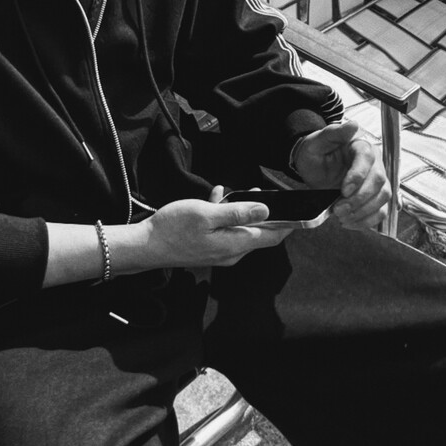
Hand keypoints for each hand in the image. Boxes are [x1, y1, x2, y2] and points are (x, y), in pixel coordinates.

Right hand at [141, 185, 286, 268]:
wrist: (145, 246)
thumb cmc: (173, 229)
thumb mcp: (207, 214)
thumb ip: (238, 212)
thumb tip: (266, 210)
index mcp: (235, 244)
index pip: (272, 237)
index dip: (288, 224)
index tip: (300, 212)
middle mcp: (231, 252)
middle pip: (257, 233)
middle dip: (261, 212)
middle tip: (258, 192)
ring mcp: (218, 252)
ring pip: (239, 230)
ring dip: (238, 211)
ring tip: (230, 193)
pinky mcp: (207, 249)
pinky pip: (223, 231)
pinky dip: (222, 215)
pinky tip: (214, 199)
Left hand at [292, 121, 389, 229]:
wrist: (313, 166)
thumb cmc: (315, 152)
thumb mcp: (318, 142)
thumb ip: (334, 133)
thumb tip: (353, 125)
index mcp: (361, 146)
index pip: (367, 159)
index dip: (358, 177)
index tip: (343, 190)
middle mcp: (374, 163)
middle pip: (379, 181)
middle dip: (359, 198)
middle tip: (339, 209)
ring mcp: (377, 181)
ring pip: (383, 198)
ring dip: (363, 211)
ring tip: (342, 217)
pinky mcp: (375, 196)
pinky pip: (380, 211)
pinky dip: (367, 220)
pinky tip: (350, 222)